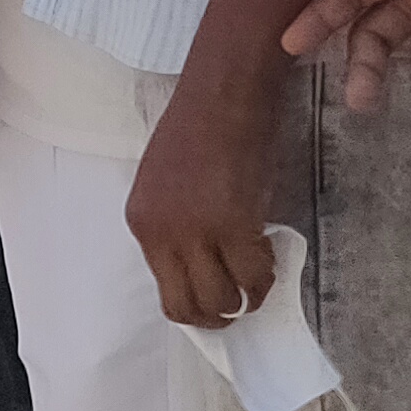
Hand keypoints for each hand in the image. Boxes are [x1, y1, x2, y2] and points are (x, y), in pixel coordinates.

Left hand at [126, 72, 279, 327]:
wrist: (224, 95)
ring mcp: (194, 233)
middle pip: (187, 307)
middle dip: (219, 316)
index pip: (165, 290)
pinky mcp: (232, 226)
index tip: (220, 294)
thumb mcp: (167, 184)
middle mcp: (160, 234)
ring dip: (245, 298)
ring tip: (258, 274)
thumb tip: (205, 266)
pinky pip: (251, 277)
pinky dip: (264, 278)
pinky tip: (269, 256)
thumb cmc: (200, 127)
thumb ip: (177, 225)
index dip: (197, 302)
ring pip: (220, 301)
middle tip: (242, 300)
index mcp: (141, 221)